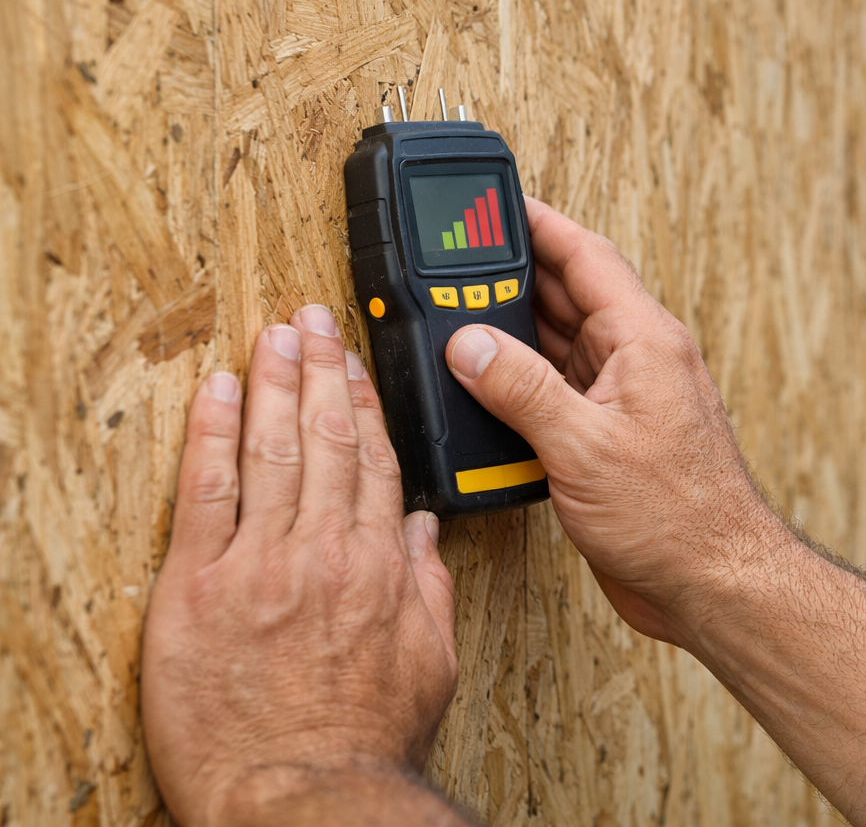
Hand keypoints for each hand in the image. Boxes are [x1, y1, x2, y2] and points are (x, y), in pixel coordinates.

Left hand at [142, 306, 461, 826]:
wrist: (308, 795)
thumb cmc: (368, 742)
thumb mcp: (431, 663)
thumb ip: (430, 589)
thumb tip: (427, 534)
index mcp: (382, 566)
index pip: (376, 462)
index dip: (365, 403)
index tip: (356, 364)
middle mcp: (326, 552)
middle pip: (326, 438)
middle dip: (319, 370)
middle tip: (312, 321)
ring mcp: (263, 564)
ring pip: (271, 449)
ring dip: (273, 383)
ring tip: (273, 335)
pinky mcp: (201, 587)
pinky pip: (207, 491)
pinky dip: (211, 433)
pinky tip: (215, 391)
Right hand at [444, 198, 779, 645]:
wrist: (714, 583)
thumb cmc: (676, 517)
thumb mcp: (583, 446)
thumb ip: (523, 389)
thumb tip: (471, 344)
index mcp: (645, 341)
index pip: (586, 256)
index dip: (539, 223)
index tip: (496, 204)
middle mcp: (641, 360)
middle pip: (570, 295)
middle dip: (514, 275)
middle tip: (458, 262)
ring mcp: (631, 398)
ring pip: (565, 343)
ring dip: (518, 331)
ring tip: (462, 318)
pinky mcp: (617, 437)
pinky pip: (565, 389)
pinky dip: (527, 382)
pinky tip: (492, 389)